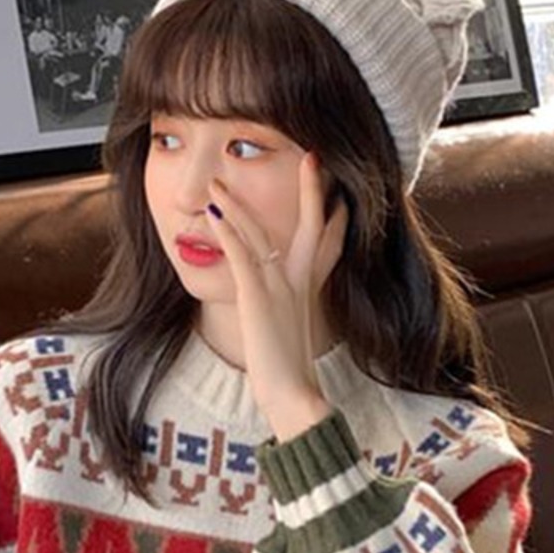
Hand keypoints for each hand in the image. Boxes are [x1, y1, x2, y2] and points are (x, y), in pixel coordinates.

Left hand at [204, 151, 348, 435]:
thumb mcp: (289, 338)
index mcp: (308, 290)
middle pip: (310, 223)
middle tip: (313, 157)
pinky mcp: (258, 296)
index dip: (334, 218)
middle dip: (311, 189)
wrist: (293, 395)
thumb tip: (278, 319)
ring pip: (260, 233)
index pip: (327, 244)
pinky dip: (227, 230)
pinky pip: (242, 254)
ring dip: (237, 204)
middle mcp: (298, 282)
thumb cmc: (288, 375)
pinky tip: (214, 213)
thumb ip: (285, 318)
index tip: (340, 195)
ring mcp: (279, 286)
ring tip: (218, 182)